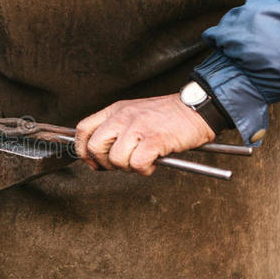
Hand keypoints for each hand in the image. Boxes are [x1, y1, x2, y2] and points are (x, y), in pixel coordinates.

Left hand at [74, 94, 215, 175]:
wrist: (197, 108)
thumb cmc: (167, 116)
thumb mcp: (133, 114)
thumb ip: (115, 129)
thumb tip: (99, 154)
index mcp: (114, 111)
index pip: (83, 129)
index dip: (82, 150)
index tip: (93, 162)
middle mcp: (122, 117)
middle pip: (94, 147)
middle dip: (104, 163)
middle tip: (121, 164)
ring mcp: (137, 128)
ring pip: (115, 159)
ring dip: (128, 167)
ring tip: (142, 160)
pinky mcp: (154, 140)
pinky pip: (137, 164)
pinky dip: (144, 169)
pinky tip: (153, 162)